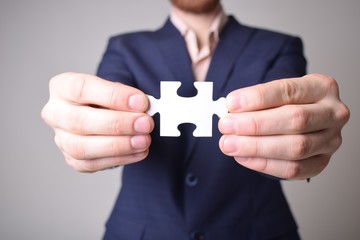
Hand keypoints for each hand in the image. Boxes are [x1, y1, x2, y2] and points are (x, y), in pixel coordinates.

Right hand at [41, 72, 153, 171]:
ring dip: (118, 145)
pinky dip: (120, 159)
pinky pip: (92, 164)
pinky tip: (138, 152)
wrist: (102, 114)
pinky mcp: (72, 159)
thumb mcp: (115, 88)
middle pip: (79, 121)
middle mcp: (55, 113)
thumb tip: (143, 107)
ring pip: (81, 147)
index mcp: (62, 86)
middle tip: (145, 123)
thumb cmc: (108, 99)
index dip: (113, 96)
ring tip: (144, 140)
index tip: (140, 102)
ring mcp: (61, 138)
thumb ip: (126, 96)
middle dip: (117, 124)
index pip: (81, 89)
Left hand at [218, 74, 349, 179]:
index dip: (258, 98)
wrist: (299, 122)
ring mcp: (330, 141)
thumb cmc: (282, 105)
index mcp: (321, 87)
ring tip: (228, 144)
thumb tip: (228, 111)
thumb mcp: (273, 94)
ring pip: (295, 147)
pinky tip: (242, 157)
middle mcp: (333, 113)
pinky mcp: (321, 163)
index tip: (231, 103)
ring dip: (256, 147)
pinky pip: (293, 169)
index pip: (288, 91)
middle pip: (294, 120)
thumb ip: (254, 101)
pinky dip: (264, 164)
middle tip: (226, 125)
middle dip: (255, 124)